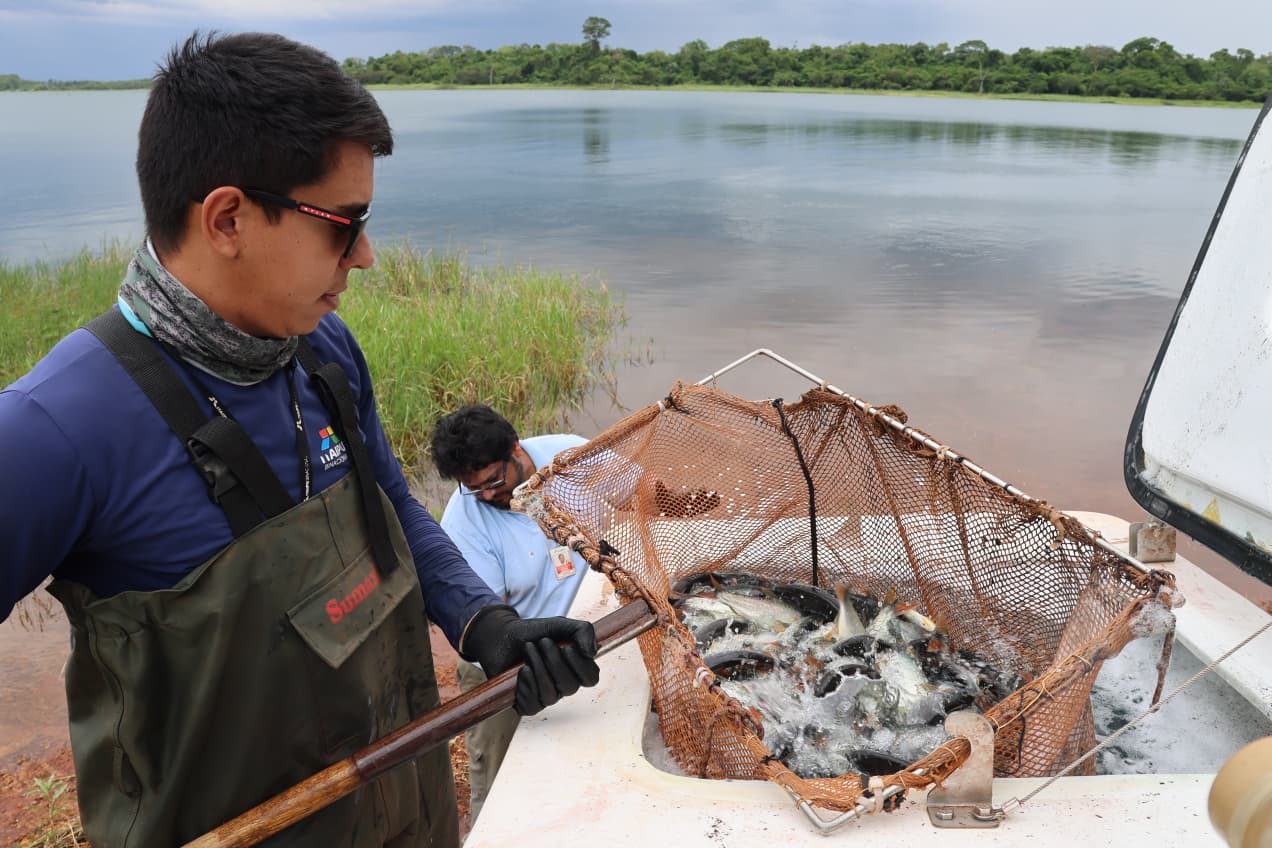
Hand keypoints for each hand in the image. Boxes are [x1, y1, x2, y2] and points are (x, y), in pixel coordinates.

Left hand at [462, 606, 600, 715]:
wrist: (502, 635)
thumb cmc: (532, 632)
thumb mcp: (560, 624)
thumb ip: (582, 631)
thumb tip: (592, 652)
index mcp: (574, 668)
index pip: (590, 678)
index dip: (581, 666)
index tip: (567, 648)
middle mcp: (562, 685)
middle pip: (570, 687)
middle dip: (554, 662)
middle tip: (542, 643)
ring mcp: (544, 696)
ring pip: (551, 696)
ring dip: (538, 669)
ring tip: (528, 650)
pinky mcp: (526, 703)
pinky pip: (533, 706)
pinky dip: (527, 685)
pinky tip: (521, 671)